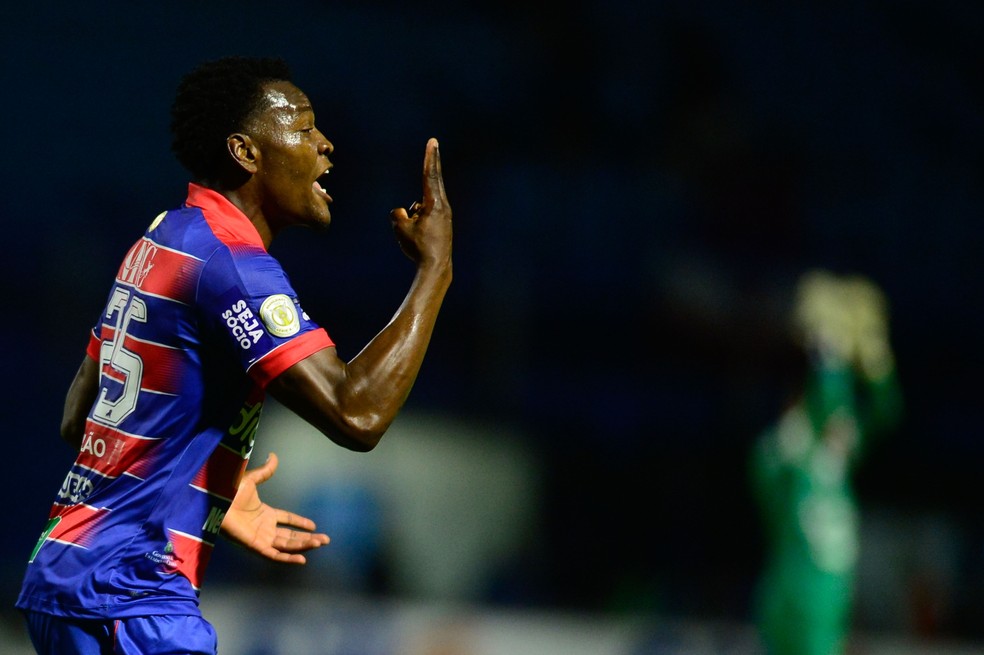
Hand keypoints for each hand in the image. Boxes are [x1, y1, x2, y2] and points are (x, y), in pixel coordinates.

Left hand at [221, 452, 328, 563]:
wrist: (218, 501)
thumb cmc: (230, 491)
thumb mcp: (252, 479)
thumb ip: (266, 471)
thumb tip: (273, 455)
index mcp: (264, 513)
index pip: (286, 520)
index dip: (300, 522)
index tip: (314, 526)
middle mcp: (264, 527)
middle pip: (290, 536)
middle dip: (308, 538)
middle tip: (325, 540)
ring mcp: (260, 538)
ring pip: (286, 545)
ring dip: (303, 545)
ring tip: (320, 544)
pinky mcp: (255, 546)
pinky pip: (274, 555)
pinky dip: (288, 558)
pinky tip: (302, 559)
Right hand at [390, 138, 452, 267]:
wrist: (436, 267)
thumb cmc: (418, 248)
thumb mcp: (400, 229)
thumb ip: (398, 214)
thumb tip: (403, 211)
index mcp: (435, 204)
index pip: (430, 176)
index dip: (430, 158)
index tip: (433, 142)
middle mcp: (443, 207)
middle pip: (431, 182)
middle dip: (430, 164)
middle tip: (433, 142)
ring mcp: (444, 216)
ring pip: (421, 207)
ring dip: (414, 216)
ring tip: (417, 235)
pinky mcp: (442, 224)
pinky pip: (424, 217)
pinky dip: (417, 224)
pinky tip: (420, 240)